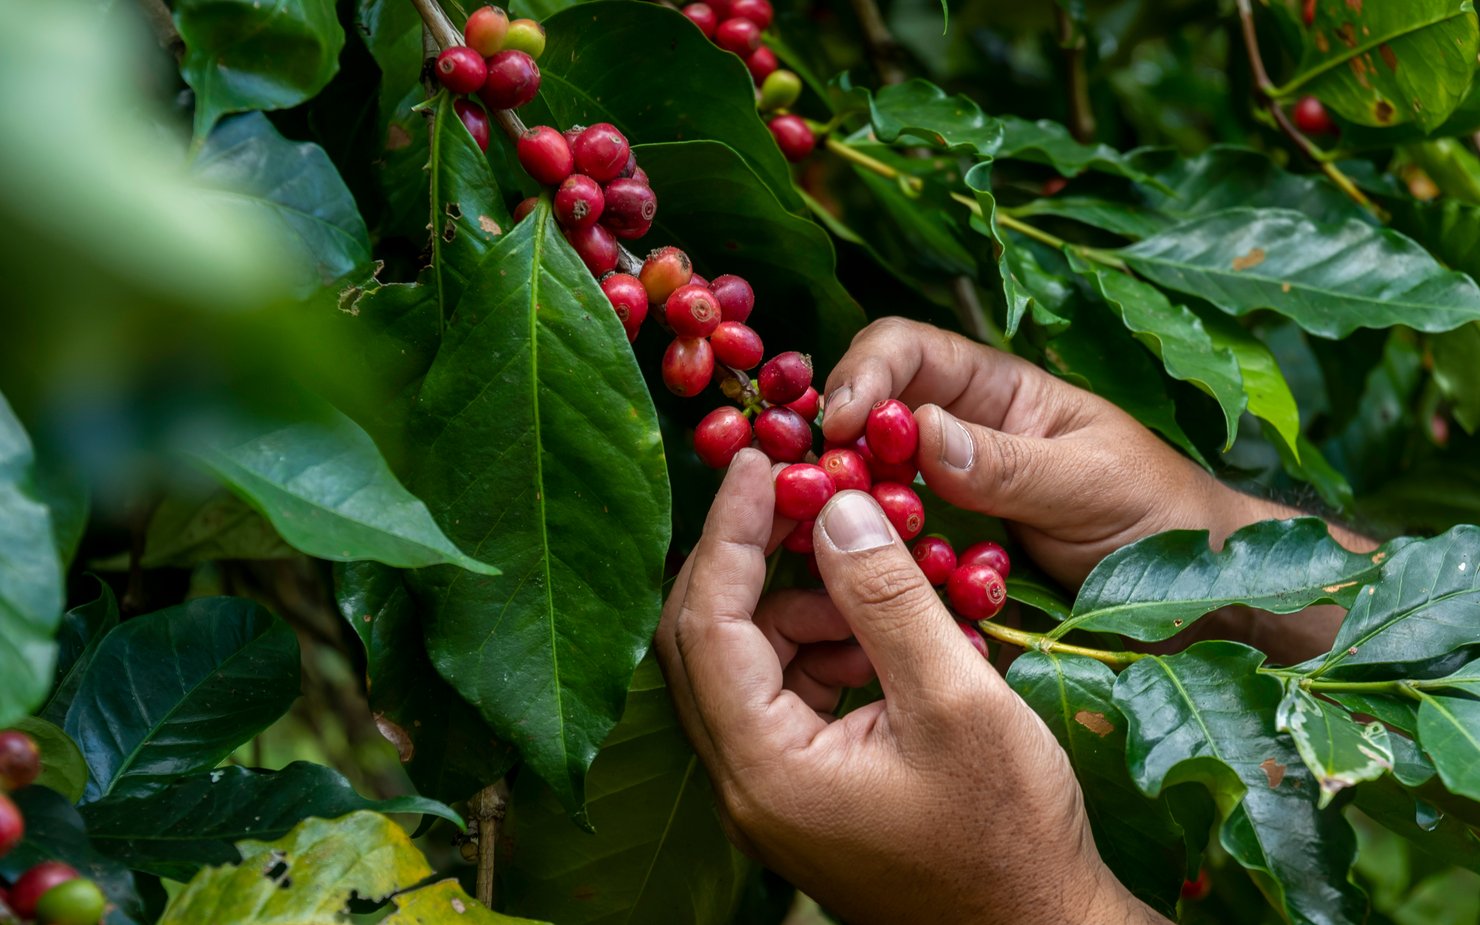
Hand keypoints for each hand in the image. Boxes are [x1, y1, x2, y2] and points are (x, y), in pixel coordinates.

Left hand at [655, 449, 1167, 924]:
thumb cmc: (1011, 833)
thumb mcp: (956, 700)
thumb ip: (887, 598)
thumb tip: (836, 505)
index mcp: (765, 769)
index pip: (707, 623)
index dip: (730, 532)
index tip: (761, 462)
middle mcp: (743, 786)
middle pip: (702, 642)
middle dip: (749, 559)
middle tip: (801, 494)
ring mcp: (767, 795)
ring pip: (741, 666)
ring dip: (793, 607)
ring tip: (872, 580)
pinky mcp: (798, 795)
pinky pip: (780, 698)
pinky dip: (818, 651)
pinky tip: (879, 639)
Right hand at [821, 317, 1249, 589]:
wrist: (1206, 601)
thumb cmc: (1165, 518)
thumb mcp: (1094, 483)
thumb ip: (1012, 462)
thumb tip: (919, 431)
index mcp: (999, 393)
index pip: (907, 350)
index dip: (864, 375)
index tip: (842, 428)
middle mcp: (960, 438)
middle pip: (867, 416)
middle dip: (833, 445)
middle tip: (817, 493)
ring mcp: (947, 504)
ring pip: (866, 488)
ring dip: (844, 508)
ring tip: (828, 542)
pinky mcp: (943, 563)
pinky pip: (890, 553)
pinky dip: (869, 564)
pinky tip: (861, 585)